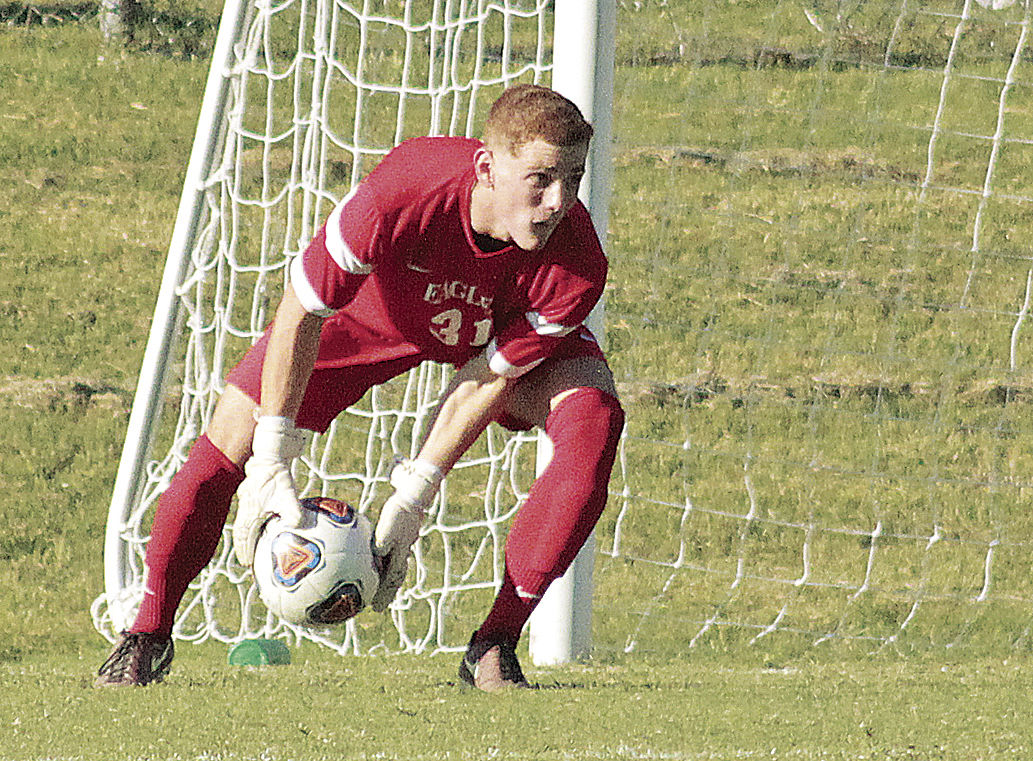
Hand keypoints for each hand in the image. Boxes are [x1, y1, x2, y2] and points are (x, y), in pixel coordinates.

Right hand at [233, 416, 305, 565]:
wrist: (271, 449)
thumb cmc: (277, 472)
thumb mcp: (287, 493)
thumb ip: (293, 512)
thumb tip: (301, 527)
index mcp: (250, 510)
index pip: (243, 536)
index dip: (244, 551)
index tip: (247, 564)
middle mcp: (247, 505)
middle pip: (243, 530)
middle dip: (246, 545)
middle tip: (251, 559)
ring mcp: (250, 496)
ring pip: (248, 520)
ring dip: (252, 533)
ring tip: (259, 544)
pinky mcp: (258, 489)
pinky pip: (256, 509)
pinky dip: (260, 519)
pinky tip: (272, 521)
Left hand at [369, 458, 442, 611]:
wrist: (415, 493)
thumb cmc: (401, 509)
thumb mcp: (390, 525)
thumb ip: (383, 540)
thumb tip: (376, 555)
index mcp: (400, 554)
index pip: (392, 579)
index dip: (385, 594)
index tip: (376, 609)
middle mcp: (402, 551)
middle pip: (393, 576)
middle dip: (385, 591)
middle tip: (375, 604)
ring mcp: (402, 542)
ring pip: (393, 565)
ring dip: (384, 576)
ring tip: (375, 584)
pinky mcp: (398, 532)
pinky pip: (388, 550)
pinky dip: (382, 558)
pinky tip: (373, 555)